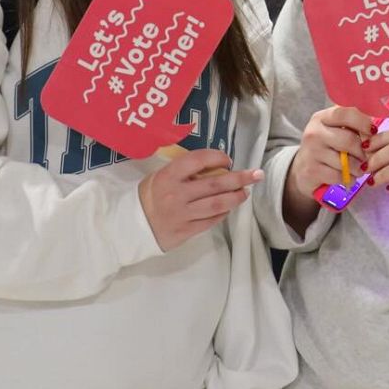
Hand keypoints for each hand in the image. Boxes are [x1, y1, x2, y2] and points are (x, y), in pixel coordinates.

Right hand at [139, 143, 261, 251]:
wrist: (131, 225)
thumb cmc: (149, 195)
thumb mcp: (160, 176)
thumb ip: (184, 171)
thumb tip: (214, 167)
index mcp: (168, 175)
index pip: (198, 160)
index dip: (217, 158)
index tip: (227, 160)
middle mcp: (177, 194)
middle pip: (215, 184)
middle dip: (239, 178)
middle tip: (256, 175)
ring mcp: (182, 214)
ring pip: (216, 204)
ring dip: (235, 197)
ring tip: (245, 193)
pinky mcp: (186, 231)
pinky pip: (210, 221)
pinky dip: (222, 213)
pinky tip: (229, 207)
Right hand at [284, 105, 374, 208]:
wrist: (304, 169)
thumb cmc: (327, 147)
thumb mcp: (335, 130)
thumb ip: (353, 125)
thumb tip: (375, 129)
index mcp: (322, 118)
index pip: (345, 113)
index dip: (363, 122)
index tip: (373, 131)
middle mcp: (314, 133)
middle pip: (349, 140)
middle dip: (363, 151)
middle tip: (366, 156)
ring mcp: (311, 152)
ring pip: (346, 162)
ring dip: (358, 168)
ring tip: (358, 168)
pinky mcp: (311, 171)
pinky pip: (340, 176)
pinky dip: (349, 179)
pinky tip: (348, 177)